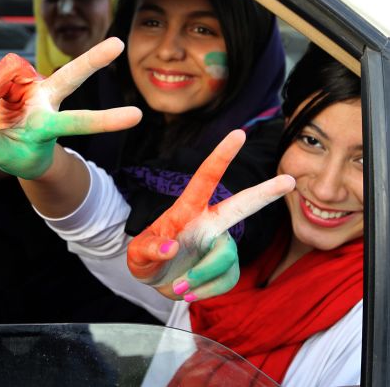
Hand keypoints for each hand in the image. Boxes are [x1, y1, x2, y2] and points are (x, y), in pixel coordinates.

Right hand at [0, 38, 141, 178]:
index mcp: (48, 127)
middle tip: (119, 44)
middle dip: (93, 60)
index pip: (79, 122)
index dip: (106, 120)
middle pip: (71, 77)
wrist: (14, 146)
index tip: (137, 116)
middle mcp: (48, 102)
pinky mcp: (22, 76)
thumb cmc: (15, 153)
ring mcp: (36, 86)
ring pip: (13, 70)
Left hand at [127, 130, 295, 300]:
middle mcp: (209, 222)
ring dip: (201, 277)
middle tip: (289, 179)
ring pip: (225, 258)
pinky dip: (205, 291)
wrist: (155, 281)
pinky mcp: (227, 267)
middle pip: (242, 206)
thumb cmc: (145, 258)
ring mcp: (220, 244)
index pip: (206, 178)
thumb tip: (172, 248)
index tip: (238, 134)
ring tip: (179, 286)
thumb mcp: (137, 255)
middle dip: (265, 193)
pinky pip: (226, 280)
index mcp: (187, 210)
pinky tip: (190, 291)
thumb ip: (149, 250)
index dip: (221, 156)